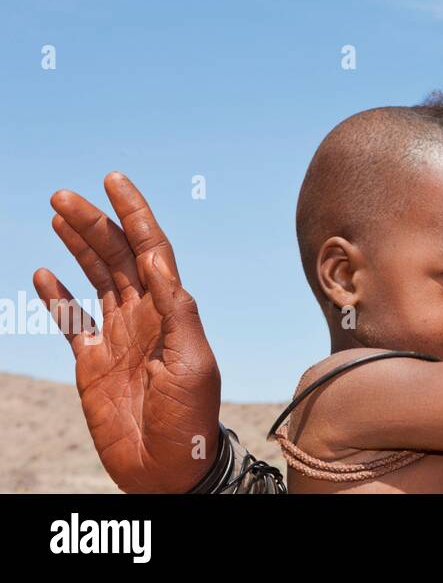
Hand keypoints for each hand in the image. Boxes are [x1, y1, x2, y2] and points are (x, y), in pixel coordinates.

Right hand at [32, 172, 221, 492]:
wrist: (171, 468)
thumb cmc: (191, 417)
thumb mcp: (193, 360)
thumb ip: (176, 310)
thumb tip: (157, 262)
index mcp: (171, 309)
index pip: (151, 249)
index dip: (134, 213)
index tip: (114, 180)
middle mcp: (144, 315)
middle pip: (116, 256)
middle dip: (93, 223)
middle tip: (63, 195)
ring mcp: (117, 336)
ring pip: (94, 278)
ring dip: (76, 246)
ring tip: (56, 214)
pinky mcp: (92, 363)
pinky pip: (72, 320)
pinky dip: (57, 296)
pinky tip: (45, 272)